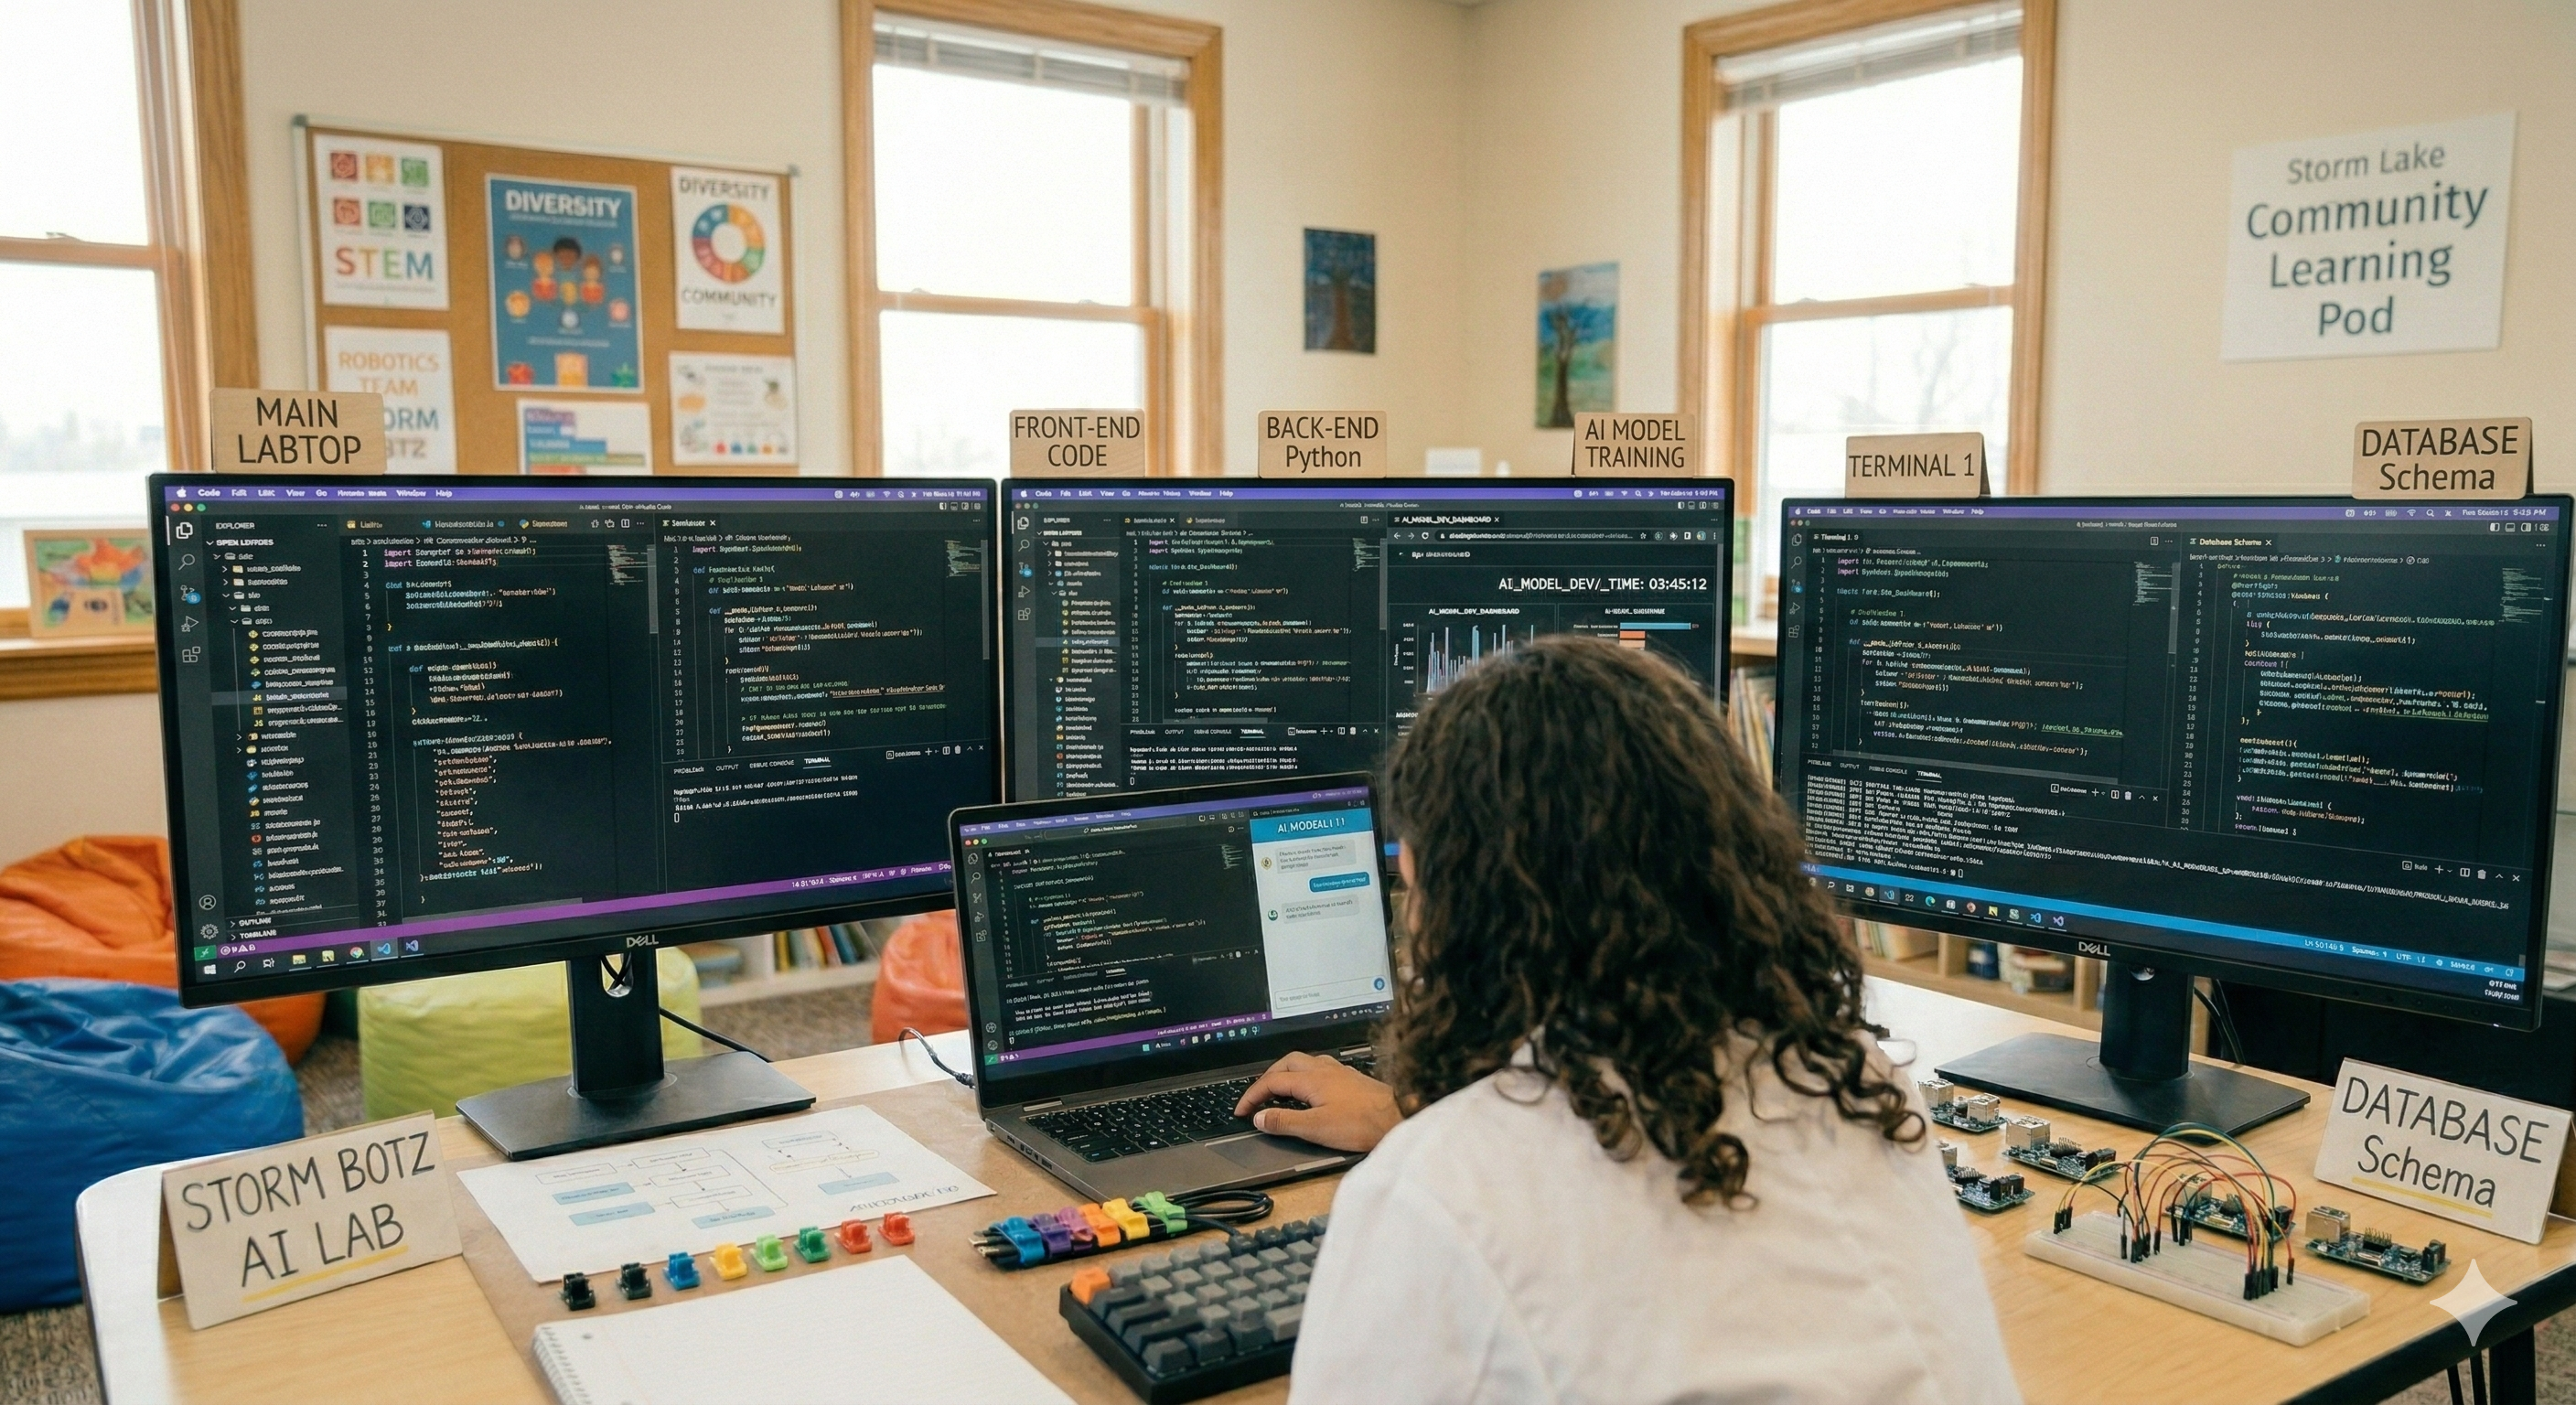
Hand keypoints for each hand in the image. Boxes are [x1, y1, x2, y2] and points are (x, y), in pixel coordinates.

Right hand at [1233, 1052, 1400, 1153]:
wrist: (1398, 1117)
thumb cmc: (1363, 1123)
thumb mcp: (1316, 1127)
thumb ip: (1285, 1121)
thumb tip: (1260, 1117)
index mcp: (1311, 1079)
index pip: (1271, 1081)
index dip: (1252, 1095)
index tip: (1242, 1110)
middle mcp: (1324, 1070)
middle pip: (1286, 1064)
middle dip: (1267, 1078)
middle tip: (1257, 1096)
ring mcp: (1339, 1072)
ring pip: (1304, 1063)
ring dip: (1287, 1074)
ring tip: (1280, 1091)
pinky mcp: (1351, 1079)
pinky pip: (1320, 1069)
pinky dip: (1306, 1077)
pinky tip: (1312, 1091)